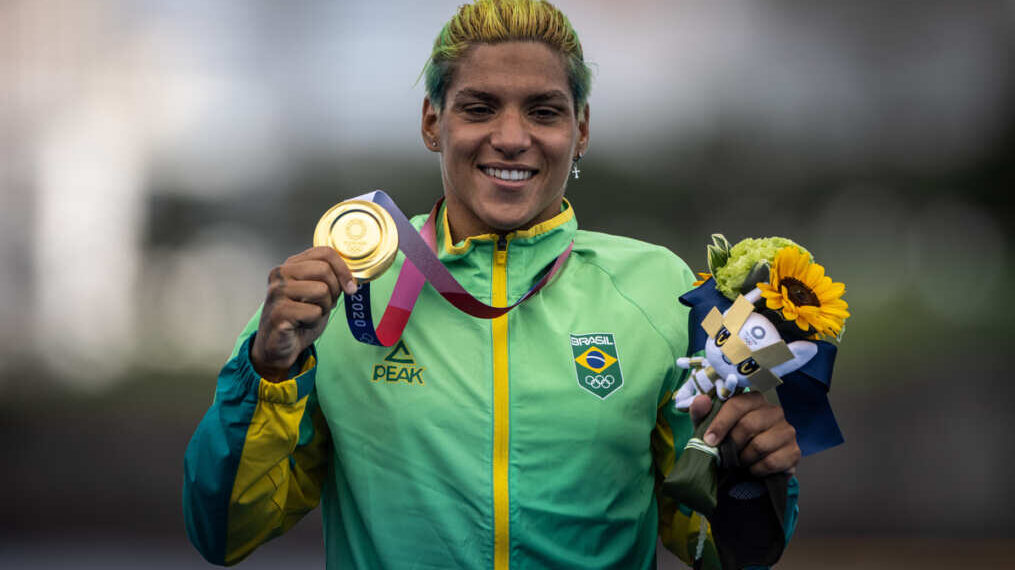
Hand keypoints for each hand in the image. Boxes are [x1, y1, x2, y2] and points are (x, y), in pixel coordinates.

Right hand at [251, 246, 356, 380]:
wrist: (279, 346)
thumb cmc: (299, 318)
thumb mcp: (318, 293)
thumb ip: (330, 280)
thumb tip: (352, 278)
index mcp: (291, 265)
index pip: (324, 252)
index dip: (343, 269)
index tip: (350, 286)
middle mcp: (280, 274)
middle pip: (324, 269)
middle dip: (334, 291)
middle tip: (324, 305)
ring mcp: (277, 292)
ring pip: (321, 290)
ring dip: (324, 307)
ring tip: (310, 314)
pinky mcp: (278, 312)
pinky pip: (313, 312)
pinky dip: (313, 321)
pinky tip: (301, 324)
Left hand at [688, 392, 799, 476]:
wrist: (746, 467)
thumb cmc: (727, 440)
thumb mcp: (708, 427)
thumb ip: (702, 412)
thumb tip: (701, 401)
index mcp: (753, 399)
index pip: (736, 404)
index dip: (720, 424)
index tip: (709, 441)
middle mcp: (774, 411)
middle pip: (748, 425)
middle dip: (732, 444)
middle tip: (725, 455)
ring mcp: (787, 431)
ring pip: (759, 445)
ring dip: (743, 459)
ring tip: (739, 461)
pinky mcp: (794, 452)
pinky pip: (770, 462)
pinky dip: (756, 470)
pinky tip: (752, 468)